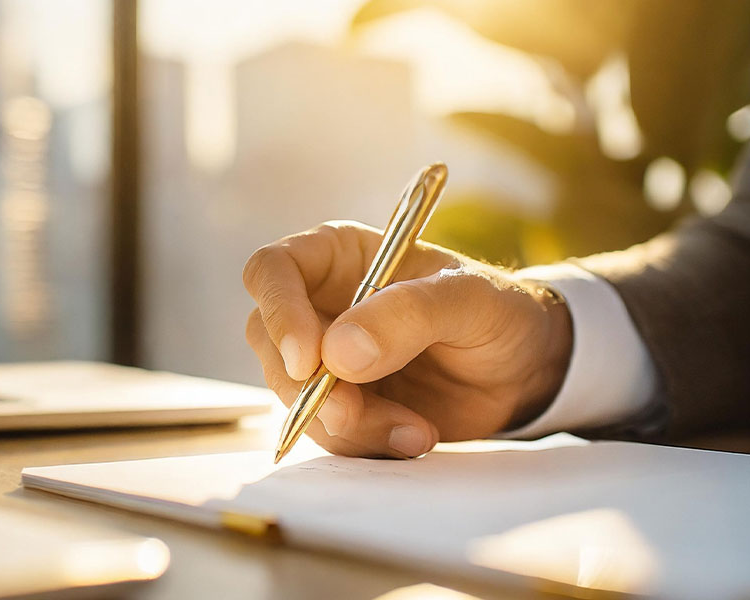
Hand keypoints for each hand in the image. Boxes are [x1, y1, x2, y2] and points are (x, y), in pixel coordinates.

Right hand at [243, 221, 572, 457]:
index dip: (278, 312)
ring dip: (347, 424)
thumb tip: (337, 353)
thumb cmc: (497, 313)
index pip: (271, 271)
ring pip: (294, 396)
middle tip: (355, 412)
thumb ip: (409, 314)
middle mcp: (320, 305)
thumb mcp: (469, 300)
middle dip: (307, 387)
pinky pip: (326, 432)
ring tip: (415, 429)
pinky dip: (366, 444)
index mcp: (338, 258)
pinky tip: (414, 435)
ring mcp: (327, 359)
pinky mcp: (343, 405)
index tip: (308, 360)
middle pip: (267, 342)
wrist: (523, 371)